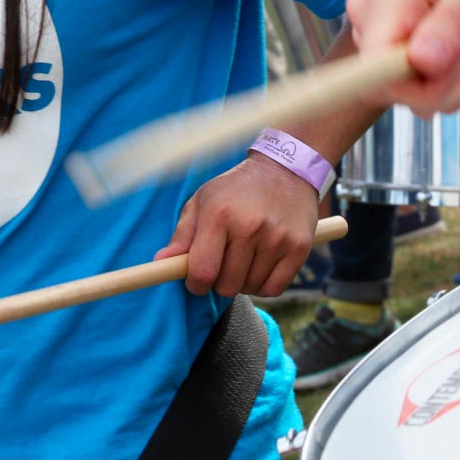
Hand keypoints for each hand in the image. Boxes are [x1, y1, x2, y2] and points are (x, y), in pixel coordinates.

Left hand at [156, 154, 320, 297]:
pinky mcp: (299, 248)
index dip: (195, 284)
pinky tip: (260, 266)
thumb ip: (182, 235)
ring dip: (242, 281)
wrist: (284, 170)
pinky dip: (263, 285)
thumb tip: (160, 263)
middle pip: (227, 285)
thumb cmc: (235, 189)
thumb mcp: (202, 201)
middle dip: (219, 281)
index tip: (197, 279)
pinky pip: (274, 289)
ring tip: (243, 258)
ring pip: (250, 288)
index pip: (203, 271)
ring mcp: (277, 239)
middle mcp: (249, 227)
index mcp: (219, 214)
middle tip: (223, 263)